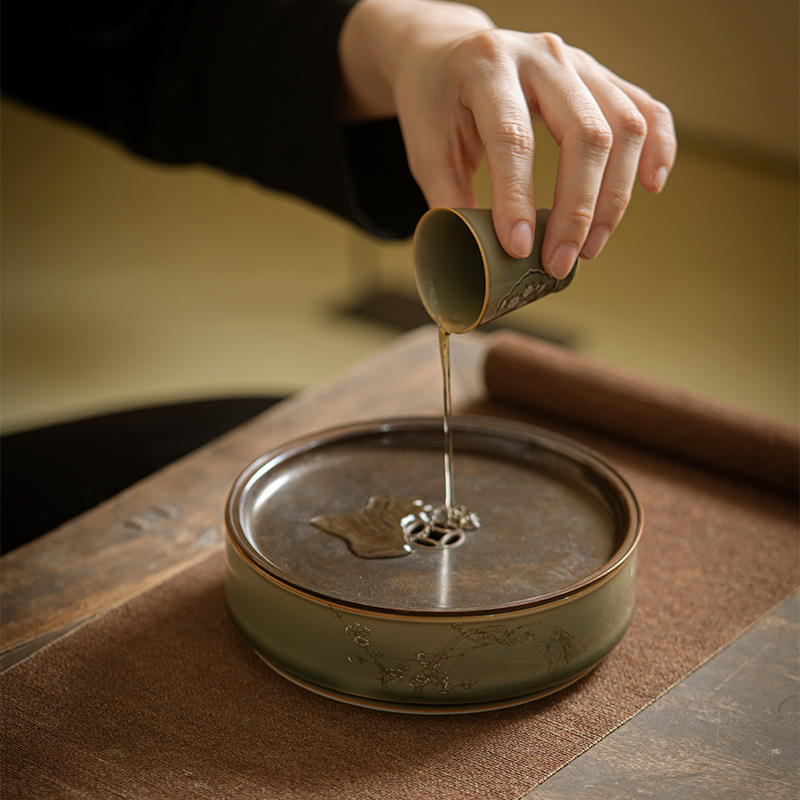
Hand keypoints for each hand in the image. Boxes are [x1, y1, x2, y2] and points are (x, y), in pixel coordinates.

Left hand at [339, 0, 676, 276]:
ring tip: (591, 248)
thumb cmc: (435, 104)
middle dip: (576, 210)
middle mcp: (540, 56)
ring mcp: (578, 62)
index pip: (512, 138)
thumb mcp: (425, 149)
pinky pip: (646, 109)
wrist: (448, 54)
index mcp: (485, 67)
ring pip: (623, 126)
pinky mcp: (600, 76)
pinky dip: (658, 149)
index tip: (519, 249)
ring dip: (614, 197)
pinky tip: (651, 186)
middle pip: (583, 133)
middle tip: (560, 262)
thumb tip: (474, 260)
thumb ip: (448, 200)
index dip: (517, 198)